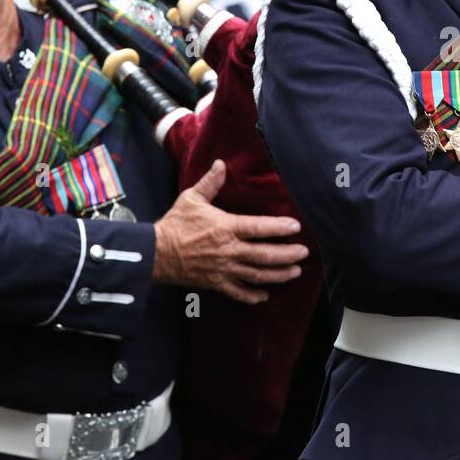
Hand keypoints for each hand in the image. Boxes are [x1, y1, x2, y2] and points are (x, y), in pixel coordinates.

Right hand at [152, 160, 308, 303]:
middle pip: (264, 255)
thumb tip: (221, 163)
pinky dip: (252, 295)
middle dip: (287, 255)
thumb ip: (210, 183)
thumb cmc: (175, 224)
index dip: (279, 227)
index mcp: (225, 227)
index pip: (258, 227)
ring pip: (256, 275)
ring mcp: (223, 269)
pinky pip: (237, 292)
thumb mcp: (192, 198)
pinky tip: (264, 296)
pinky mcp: (215, 283)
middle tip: (304, 254)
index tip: (296, 227)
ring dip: (278, 275)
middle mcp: (228, 250)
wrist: (155, 253)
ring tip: (295, 273)